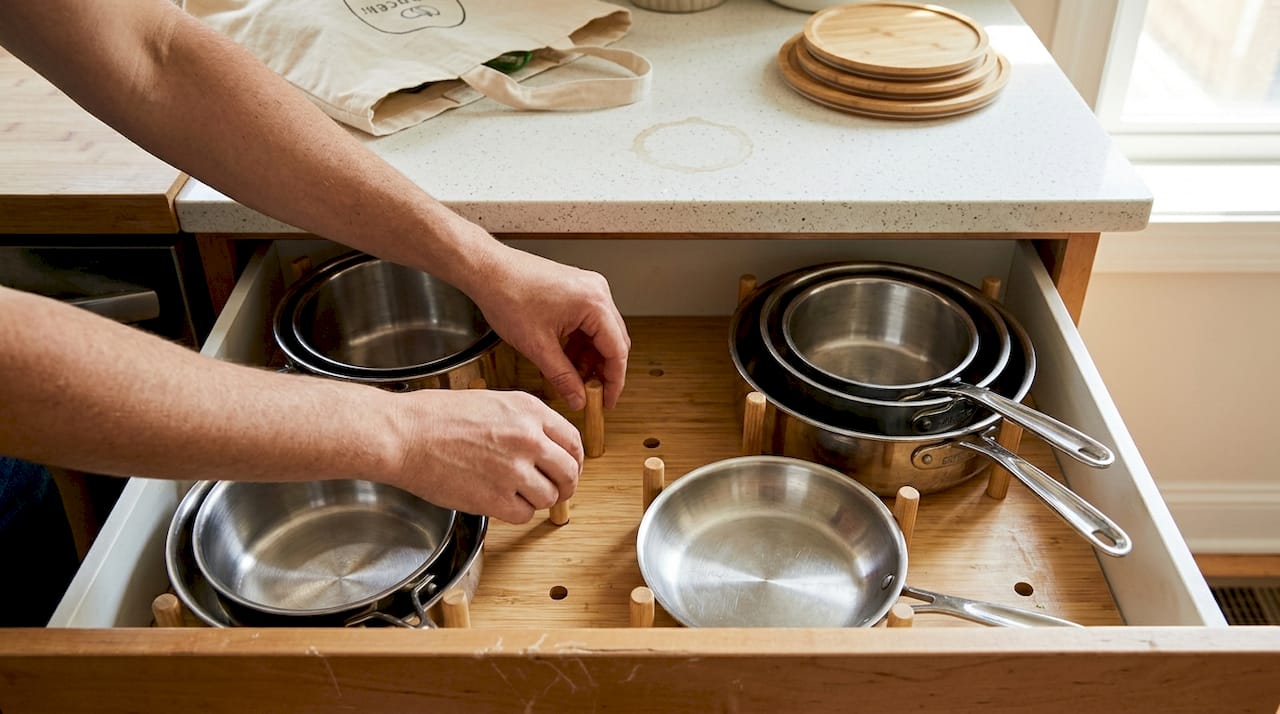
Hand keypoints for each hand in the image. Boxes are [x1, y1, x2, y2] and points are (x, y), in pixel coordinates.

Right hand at [390, 389, 583, 523]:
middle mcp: (527, 438)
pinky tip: (500, 502)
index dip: (574, 460)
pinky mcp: (495, 498)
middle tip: (555, 491)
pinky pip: (523, 514)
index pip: (572, 440)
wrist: (404, 435)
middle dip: (565, 485)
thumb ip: (523, 421)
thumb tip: (544, 443)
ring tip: (517, 494)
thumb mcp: (491, 402)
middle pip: (569, 472)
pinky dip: (515, 513)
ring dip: (537, 500)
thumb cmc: (435, 417)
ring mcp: (513, 469)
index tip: (569, 468)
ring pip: (549, 497)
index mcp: (528, 410)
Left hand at [468, 244, 630, 410]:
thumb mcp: (538, 347)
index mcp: (594, 303)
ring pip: (600, 333)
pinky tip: (565, 358)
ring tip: (572, 378)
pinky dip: (580, 343)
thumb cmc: (508, 296)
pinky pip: (588, 322)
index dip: (613, 381)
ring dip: (589, 357)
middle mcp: (597, 292)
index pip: (617, 350)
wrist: (488, 271)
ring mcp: (587, 288)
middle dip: (601, 370)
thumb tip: (578, 398)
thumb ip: (563, 377)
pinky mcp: (576, 289)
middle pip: (613, 341)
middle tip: (590, 393)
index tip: (607, 401)